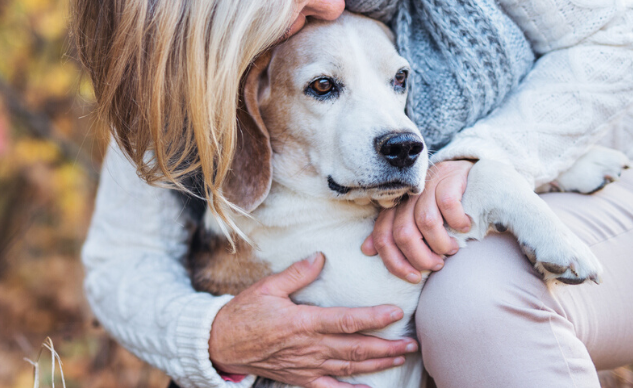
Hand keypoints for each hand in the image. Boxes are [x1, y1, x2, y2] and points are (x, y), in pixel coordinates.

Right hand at [208, 253, 416, 387]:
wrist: (221, 344)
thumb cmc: (243, 313)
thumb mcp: (267, 287)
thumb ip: (296, 274)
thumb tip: (320, 257)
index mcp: (302, 322)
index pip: (346, 320)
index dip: (372, 318)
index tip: (394, 313)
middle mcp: (309, 347)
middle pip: (355, 348)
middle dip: (387, 346)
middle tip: (412, 342)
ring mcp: (306, 366)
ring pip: (349, 368)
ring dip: (378, 364)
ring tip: (400, 357)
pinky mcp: (300, 379)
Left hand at [361, 160, 474, 281]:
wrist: (465, 174)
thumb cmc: (438, 206)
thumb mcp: (413, 220)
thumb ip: (391, 234)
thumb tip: (366, 250)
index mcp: (394, 208)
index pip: (382, 237)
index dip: (394, 262)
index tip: (413, 277)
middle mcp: (407, 196)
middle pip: (403, 233)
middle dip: (420, 257)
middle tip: (436, 265)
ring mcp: (427, 186)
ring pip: (426, 222)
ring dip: (441, 244)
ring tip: (452, 250)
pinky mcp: (447, 178)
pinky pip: (448, 205)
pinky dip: (457, 222)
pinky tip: (464, 226)